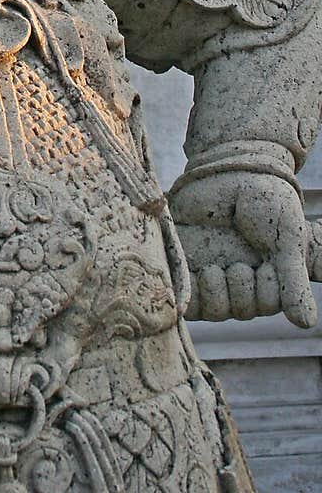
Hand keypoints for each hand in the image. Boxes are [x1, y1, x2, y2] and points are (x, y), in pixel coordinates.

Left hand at [170, 169, 319, 328]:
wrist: (225, 169)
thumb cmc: (263, 199)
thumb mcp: (286, 239)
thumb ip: (294, 281)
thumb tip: (306, 323)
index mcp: (266, 269)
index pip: (268, 303)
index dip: (267, 292)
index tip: (265, 266)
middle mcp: (239, 273)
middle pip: (243, 309)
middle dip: (242, 291)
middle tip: (239, 265)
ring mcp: (212, 268)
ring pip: (216, 309)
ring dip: (218, 293)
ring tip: (214, 269)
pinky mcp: (185, 263)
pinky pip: (188, 299)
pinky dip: (192, 296)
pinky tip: (198, 276)